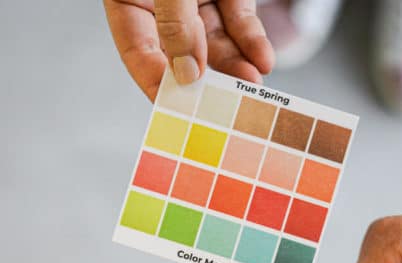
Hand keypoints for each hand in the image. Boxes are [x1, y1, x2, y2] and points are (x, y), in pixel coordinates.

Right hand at [103, 0, 273, 100]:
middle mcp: (159, 1)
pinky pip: (237, 18)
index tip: (181, 112)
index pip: (139, 53)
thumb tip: (188, 75)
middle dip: (208, 80)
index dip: (159, 85)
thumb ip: (176, 22)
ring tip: (252, 85)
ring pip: (215, 41)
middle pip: (182, 53)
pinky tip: (262, 59)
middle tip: (226, 106)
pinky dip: (251, 39)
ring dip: (235, 64)